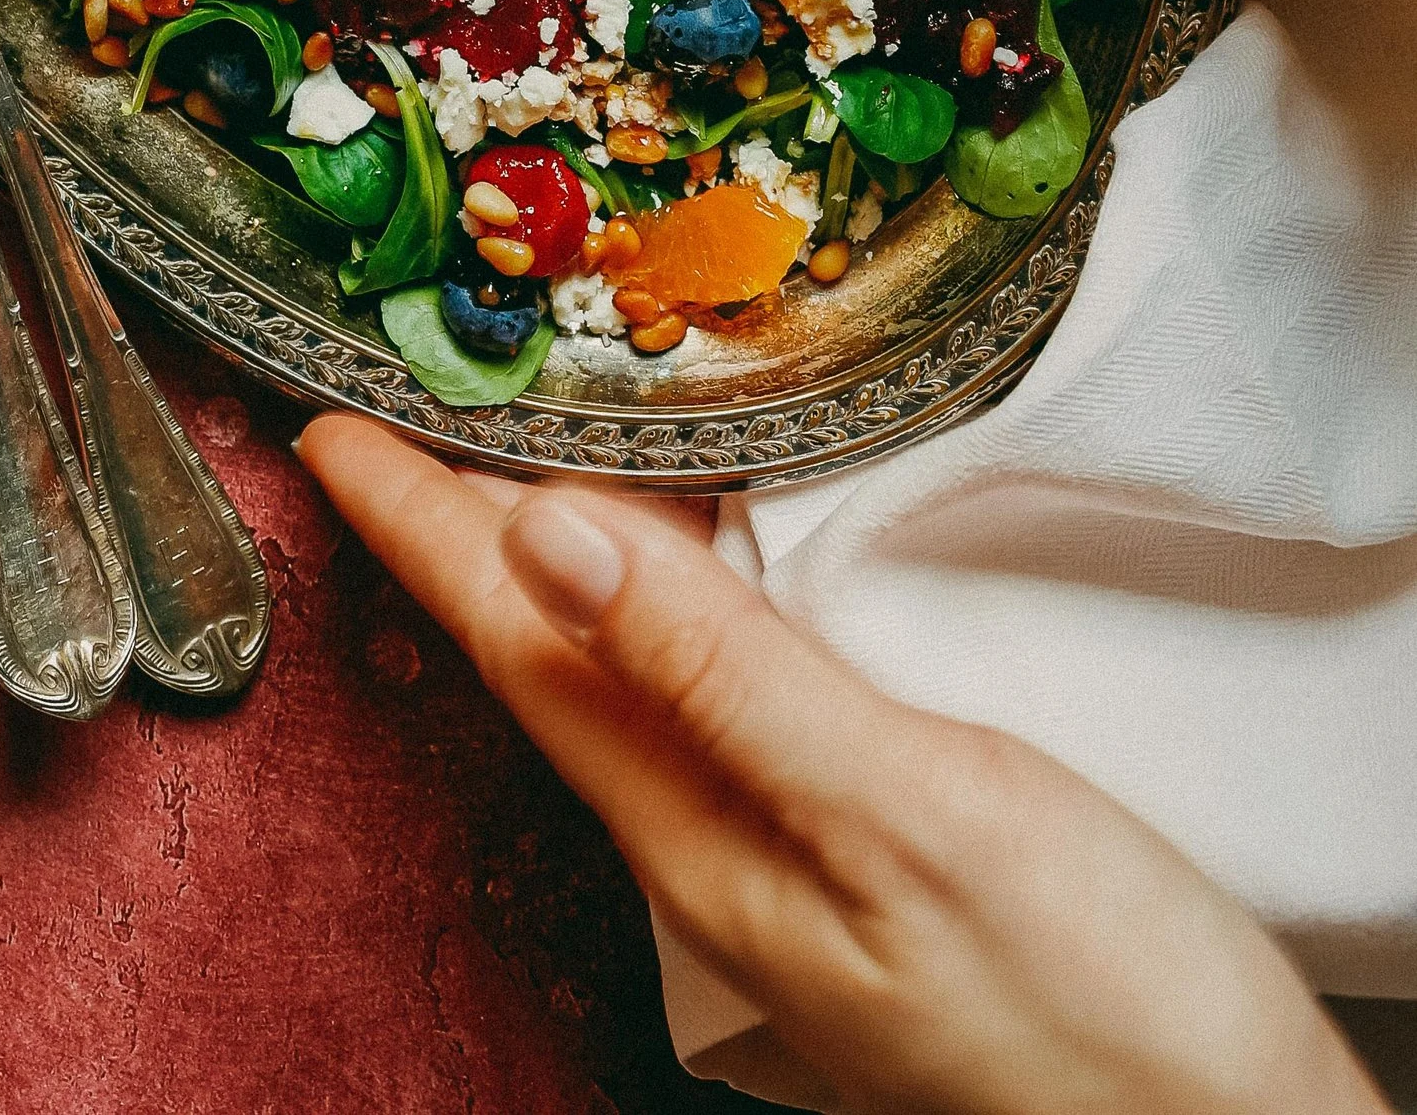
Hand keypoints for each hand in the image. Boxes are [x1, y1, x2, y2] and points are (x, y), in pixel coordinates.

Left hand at [297, 419, 1381, 1114]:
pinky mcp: (861, 846)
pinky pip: (712, 689)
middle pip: (547, 650)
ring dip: (552, 552)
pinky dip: (669, 598)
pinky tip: (684, 568)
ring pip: (624, 667)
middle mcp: (712, 841)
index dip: (420, 525)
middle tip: (388, 404)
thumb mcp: (905, 816)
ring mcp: (782, 851)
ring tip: (492, 454)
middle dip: (457, 525)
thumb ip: (726, 675)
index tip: (324, 430)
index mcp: (697, 831)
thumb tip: (546, 533)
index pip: (517, 643)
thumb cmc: (1091, 1012)